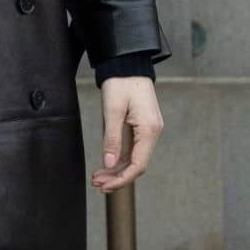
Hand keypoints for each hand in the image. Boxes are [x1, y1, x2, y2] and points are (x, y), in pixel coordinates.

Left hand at [92, 77, 162, 192]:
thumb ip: (111, 139)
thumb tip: (109, 164)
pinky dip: (119, 158)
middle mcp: (152, 132)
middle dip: (117, 177)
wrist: (128, 64)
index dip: (122, 179)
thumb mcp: (113, 111)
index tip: (105, 186)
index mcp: (149, 130)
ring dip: (116, 169)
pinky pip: (132, 148)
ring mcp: (148, 130)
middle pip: (136, 164)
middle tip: (97, 184)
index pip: (138, 164)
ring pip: (133, 158)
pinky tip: (105, 165)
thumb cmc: (121, 83)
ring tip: (97, 177)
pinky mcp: (141, 127)